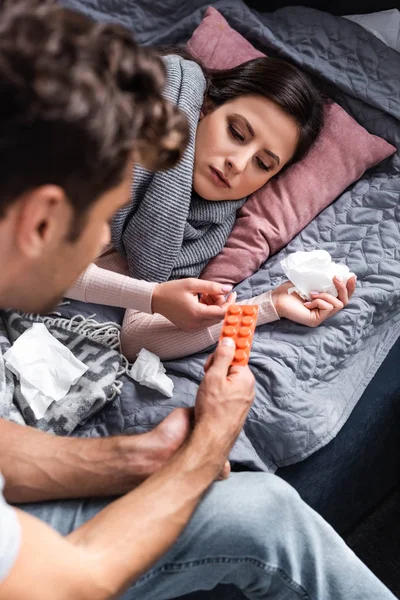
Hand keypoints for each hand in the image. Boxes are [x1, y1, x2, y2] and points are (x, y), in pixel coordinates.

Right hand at [152, 278, 233, 330]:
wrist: (155, 300)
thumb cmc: (172, 290)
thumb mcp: (192, 284)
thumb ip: (212, 287)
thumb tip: (228, 289)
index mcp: (197, 313)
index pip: (222, 313)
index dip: (231, 304)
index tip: (233, 294)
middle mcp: (196, 324)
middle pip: (218, 316)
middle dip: (222, 304)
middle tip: (219, 291)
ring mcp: (192, 327)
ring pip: (212, 319)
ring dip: (215, 307)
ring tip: (207, 294)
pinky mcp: (190, 327)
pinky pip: (205, 321)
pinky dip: (208, 311)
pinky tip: (202, 300)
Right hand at [194, 338, 255, 461]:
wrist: (212, 440)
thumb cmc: (212, 409)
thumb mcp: (214, 376)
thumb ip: (222, 356)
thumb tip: (230, 340)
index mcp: (246, 376)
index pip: (236, 354)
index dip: (224, 351)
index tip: (218, 343)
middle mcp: (249, 387)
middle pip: (232, 366)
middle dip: (217, 367)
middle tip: (206, 375)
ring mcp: (244, 400)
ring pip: (228, 380)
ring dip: (216, 381)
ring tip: (206, 391)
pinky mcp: (237, 409)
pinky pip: (228, 392)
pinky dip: (218, 392)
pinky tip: (210, 400)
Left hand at [271, 276, 356, 327]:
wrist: (277, 298)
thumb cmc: (291, 290)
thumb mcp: (311, 282)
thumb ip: (323, 280)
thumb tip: (337, 273)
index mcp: (325, 301)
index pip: (343, 296)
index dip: (350, 288)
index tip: (351, 276)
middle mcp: (325, 311)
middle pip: (345, 301)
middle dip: (342, 288)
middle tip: (334, 278)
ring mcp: (321, 317)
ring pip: (338, 304)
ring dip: (327, 295)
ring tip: (313, 293)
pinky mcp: (316, 320)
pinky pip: (328, 308)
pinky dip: (320, 301)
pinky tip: (308, 301)